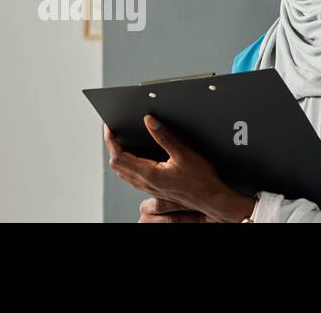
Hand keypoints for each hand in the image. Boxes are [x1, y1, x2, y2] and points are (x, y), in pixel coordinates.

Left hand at [104, 116, 255, 222]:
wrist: (211, 199)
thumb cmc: (200, 180)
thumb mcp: (183, 153)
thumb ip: (164, 136)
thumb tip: (149, 121)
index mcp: (149, 174)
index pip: (118, 158)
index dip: (111, 142)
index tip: (109, 129)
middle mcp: (146, 183)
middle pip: (117, 166)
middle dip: (113, 148)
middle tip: (114, 134)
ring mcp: (149, 188)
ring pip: (124, 173)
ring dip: (119, 158)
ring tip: (122, 143)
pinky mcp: (155, 190)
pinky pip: (133, 179)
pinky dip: (128, 166)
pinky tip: (136, 159)